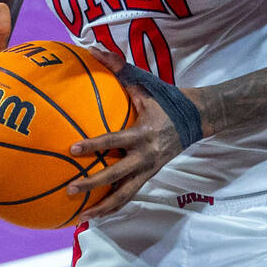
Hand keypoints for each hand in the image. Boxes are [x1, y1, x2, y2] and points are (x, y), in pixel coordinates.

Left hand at [66, 49, 188, 219]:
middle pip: (117, 176)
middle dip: (93, 185)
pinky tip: (96, 214)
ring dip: (103, 208)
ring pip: (125, 195)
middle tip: (69, 189)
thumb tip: (94, 48)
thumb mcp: (145, 83)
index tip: (72, 149)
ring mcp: (149, 169)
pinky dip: (114, 206)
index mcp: (143, 133)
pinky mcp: (150, 176)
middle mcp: (146, 156)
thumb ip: (119, 68)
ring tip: (80, 218)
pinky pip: (130, 195)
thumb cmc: (166, 98)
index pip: (114, 141)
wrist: (197, 118)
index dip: (93, 146)